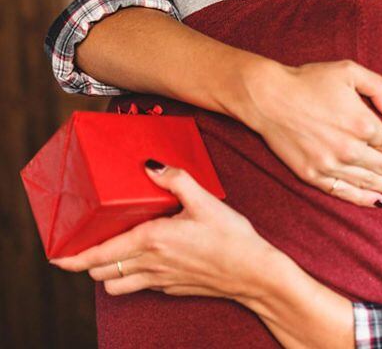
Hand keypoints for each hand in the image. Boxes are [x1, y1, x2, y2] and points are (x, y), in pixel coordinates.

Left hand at [51, 163, 275, 300]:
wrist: (253, 272)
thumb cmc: (230, 237)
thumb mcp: (204, 200)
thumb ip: (175, 179)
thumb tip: (151, 165)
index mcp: (153, 240)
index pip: (99, 255)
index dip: (73, 258)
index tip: (56, 256)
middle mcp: (151, 264)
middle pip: (101, 273)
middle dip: (87, 262)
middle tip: (85, 246)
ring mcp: (161, 280)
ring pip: (116, 286)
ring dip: (107, 273)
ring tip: (113, 253)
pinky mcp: (173, 288)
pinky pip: (141, 287)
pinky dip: (132, 276)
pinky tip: (147, 259)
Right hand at [237, 59, 381, 207]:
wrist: (269, 97)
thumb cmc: (307, 81)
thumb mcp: (348, 70)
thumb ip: (379, 86)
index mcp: (362, 123)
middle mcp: (350, 148)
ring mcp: (330, 164)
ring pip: (369, 182)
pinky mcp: (312, 174)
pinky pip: (344, 192)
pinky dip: (363, 199)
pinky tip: (377, 201)